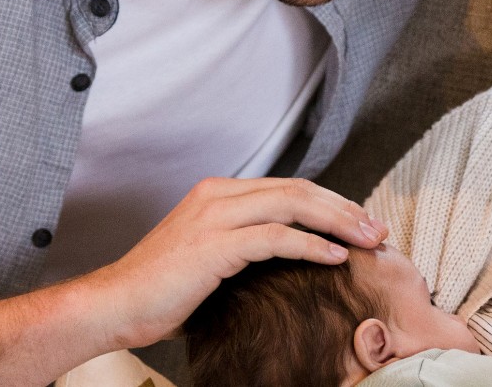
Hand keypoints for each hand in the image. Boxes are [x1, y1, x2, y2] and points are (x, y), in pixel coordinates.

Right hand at [0, 177, 386, 385]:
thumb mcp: (207, 259)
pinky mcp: (214, 245)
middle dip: (344, 207)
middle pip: (298, 189)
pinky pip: (276, 237)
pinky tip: (336, 257)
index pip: (288, 187)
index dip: (330, 202)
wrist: (114, 305)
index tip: (360, 224)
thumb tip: (286, 258)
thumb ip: (243, 247)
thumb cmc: (159, 292)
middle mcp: (217, 196)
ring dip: (338, 221)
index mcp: (217, 194)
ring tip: (368, 240)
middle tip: (377, 229)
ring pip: (293, 204)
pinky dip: (312, 246)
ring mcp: (215, 217)